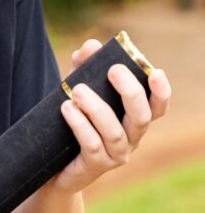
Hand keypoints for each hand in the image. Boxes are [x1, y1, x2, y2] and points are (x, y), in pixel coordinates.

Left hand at [53, 38, 170, 194]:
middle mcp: (131, 138)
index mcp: (133, 118)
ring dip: (97, 108)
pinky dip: (80, 125)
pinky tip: (67, 108)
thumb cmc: (72, 120)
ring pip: (115, 132)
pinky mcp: (95, 166)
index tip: (155, 72)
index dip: (161, 91)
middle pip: (141, 117)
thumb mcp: (77, 88)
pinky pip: (92, 145)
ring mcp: (115, 155)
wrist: (52, 162)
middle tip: (113, 70)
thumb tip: (91, 46)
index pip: (157, 106)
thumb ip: (84, 66)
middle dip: (130, 92)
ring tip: (77, 90)